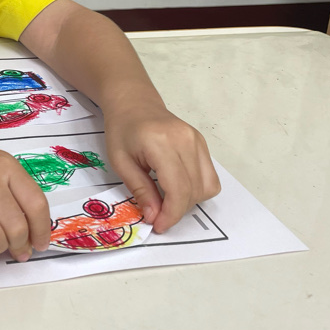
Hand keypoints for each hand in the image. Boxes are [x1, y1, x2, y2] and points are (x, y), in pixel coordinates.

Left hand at [103, 100, 220, 232]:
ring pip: (206, 186)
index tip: (159, 226)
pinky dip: (196, 190)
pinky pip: (209, 176)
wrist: (133, 103)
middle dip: (177, 211)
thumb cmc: (122, 129)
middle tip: (158, 216)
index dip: (171, 214)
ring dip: (188, 202)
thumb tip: (154, 217)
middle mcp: (185, 140)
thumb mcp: (120, 161)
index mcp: (161, 143)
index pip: (178, 188)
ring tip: (166, 200)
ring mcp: (197, 140)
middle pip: (193, 190)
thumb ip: (139, 189)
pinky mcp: (202, 142)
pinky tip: (177, 188)